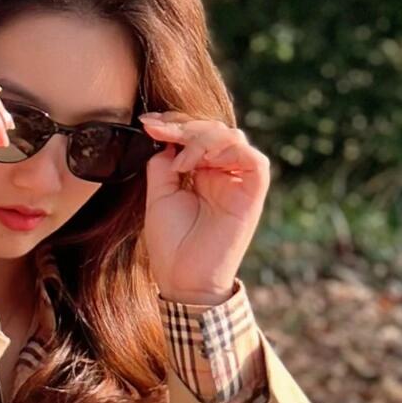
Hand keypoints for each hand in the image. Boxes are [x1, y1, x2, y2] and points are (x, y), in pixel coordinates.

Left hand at [137, 112, 269, 300]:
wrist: (183, 279)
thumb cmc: (172, 244)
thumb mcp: (160, 195)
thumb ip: (164, 163)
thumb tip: (166, 138)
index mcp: (203, 173)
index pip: (197, 134)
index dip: (174, 123)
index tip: (148, 124)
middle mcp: (223, 174)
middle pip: (214, 129)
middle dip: (184, 125)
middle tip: (157, 131)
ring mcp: (239, 183)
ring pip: (232, 137)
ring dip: (201, 137)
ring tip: (179, 161)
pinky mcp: (253, 194)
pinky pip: (253, 159)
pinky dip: (226, 150)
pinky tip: (197, 164)